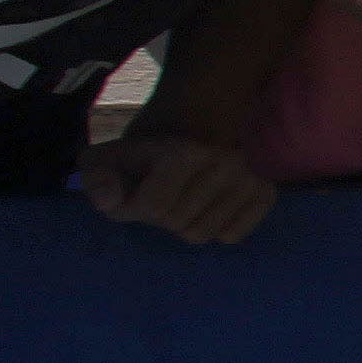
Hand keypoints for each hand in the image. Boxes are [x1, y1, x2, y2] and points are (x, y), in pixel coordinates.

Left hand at [77, 132, 275, 246]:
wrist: (191, 126)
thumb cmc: (144, 152)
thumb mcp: (106, 157)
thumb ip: (97, 178)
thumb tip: (112, 203)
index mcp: (185, 151)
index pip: (154, 208)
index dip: (130, 209)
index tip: (127, 195)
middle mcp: (225, 163)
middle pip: (179, 224)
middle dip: (159, 218)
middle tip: (157, 195)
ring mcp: (249, 179)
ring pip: (205, 234)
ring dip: (185, 225)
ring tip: (180, 201)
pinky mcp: (265, 194)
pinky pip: (231, 236)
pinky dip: (214, 230)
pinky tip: (206, 209)